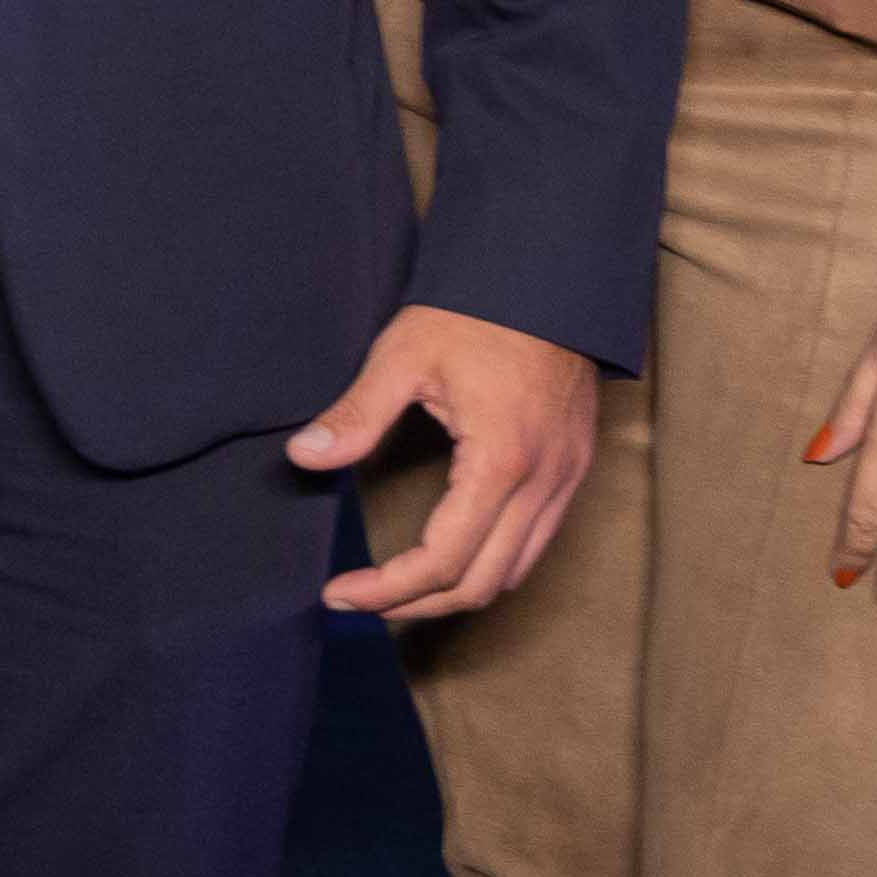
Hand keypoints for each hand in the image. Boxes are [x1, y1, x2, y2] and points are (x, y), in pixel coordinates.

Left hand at [298, 305, 596, 621]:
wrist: (547, 272)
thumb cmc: (475, 310)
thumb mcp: (404, 355)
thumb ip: (356, 414)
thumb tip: (303, 455)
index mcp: (501, 460)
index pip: (443, 561)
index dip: (388, 589)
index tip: (340, 592)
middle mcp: (543, 482)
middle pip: (481, 584)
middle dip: (416, 604)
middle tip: (361, 599)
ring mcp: (566, 479)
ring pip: (514, 573)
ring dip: (455, 592)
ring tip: (399, 588)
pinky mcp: (574, 469)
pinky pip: (536, 544)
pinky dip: (491, 564)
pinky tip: (451, 554)